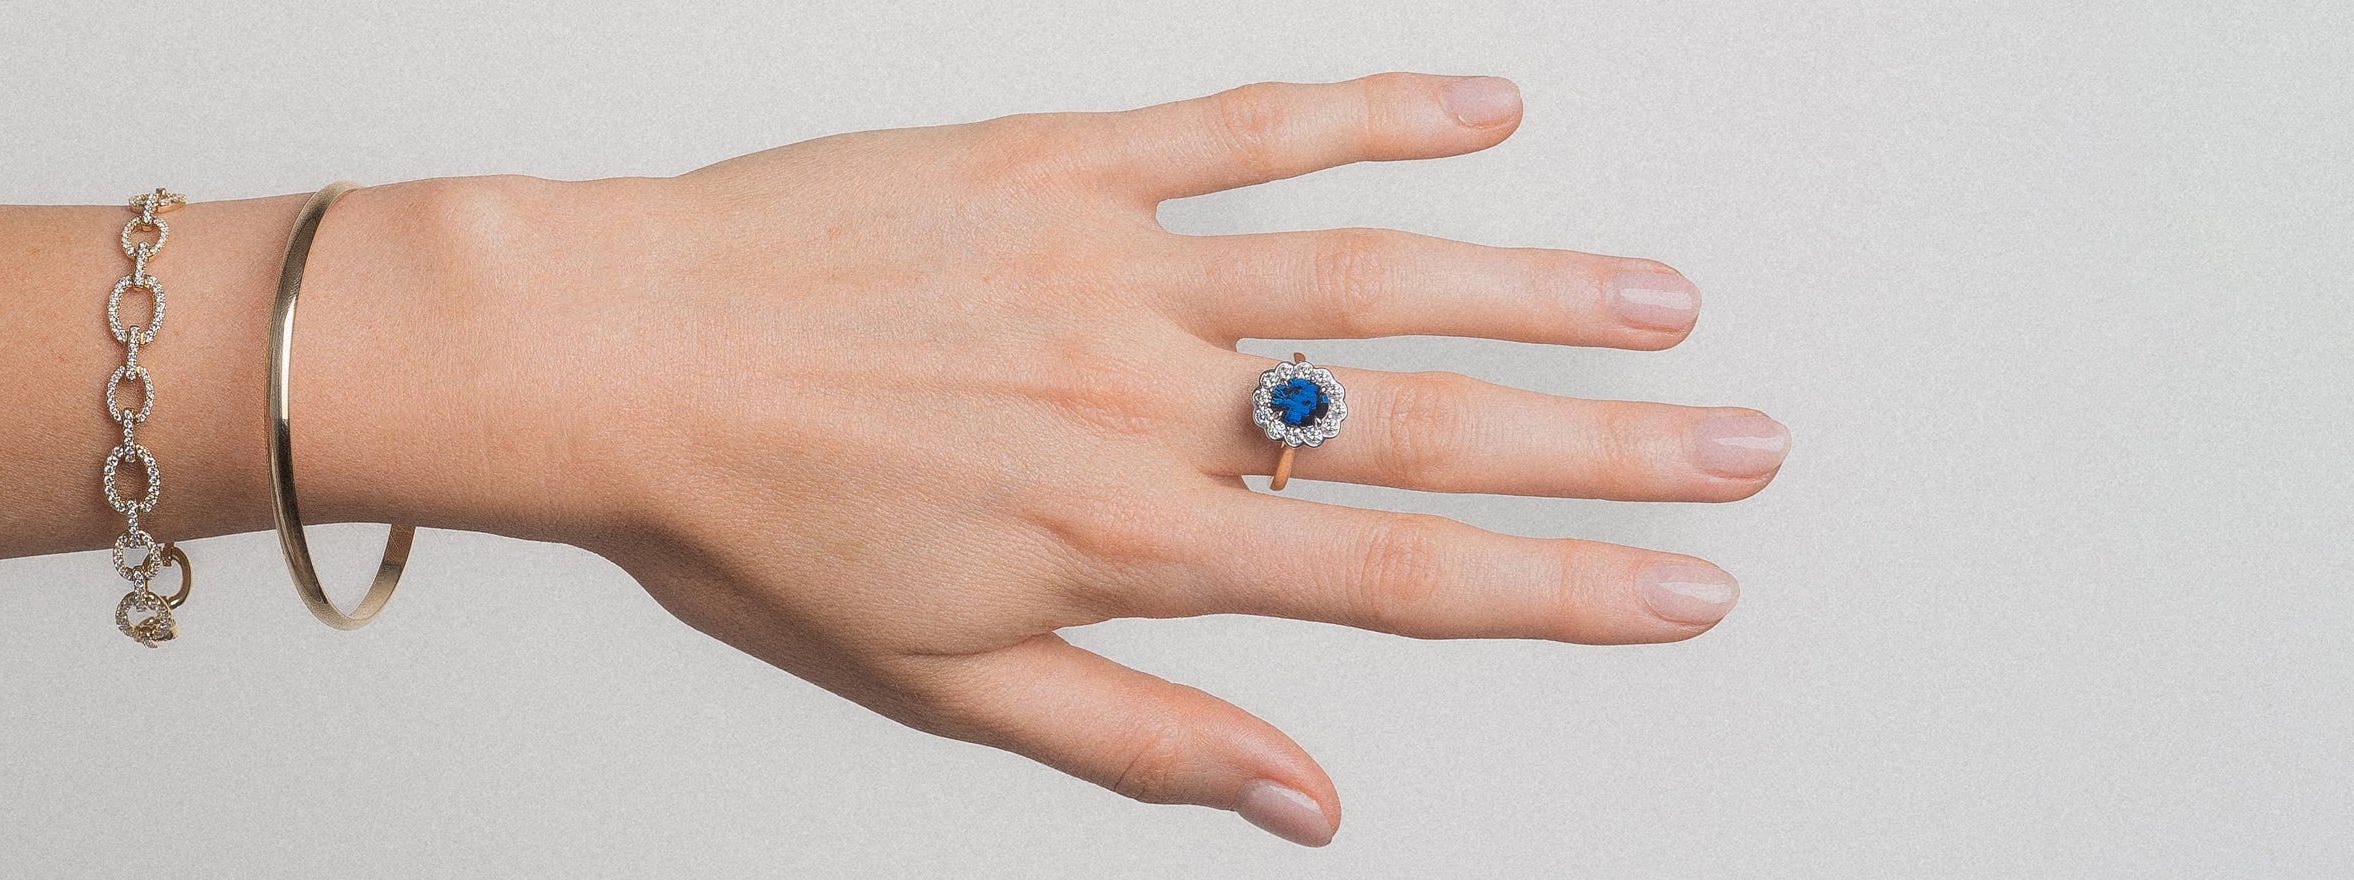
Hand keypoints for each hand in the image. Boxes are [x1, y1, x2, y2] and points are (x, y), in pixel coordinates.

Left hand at [294, 72, 1786, 844]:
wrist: (610, 355)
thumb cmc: (751, 525)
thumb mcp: (939, 680)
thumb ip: (1139, 739)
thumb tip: (1303, 804)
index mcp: (1124, 539)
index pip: (1391, 574)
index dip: (1559, 588)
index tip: (1688, 591)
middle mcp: (1143, 400)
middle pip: (1419, 426)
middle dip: (1604, 445)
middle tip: (1744, 446)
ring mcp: (1108, 267)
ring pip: (1362, 273)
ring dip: (1529, 286)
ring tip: (1664, 302)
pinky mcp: (1055, 161)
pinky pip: (1239, 126)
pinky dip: (1369, 113)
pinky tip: (1480, 108)